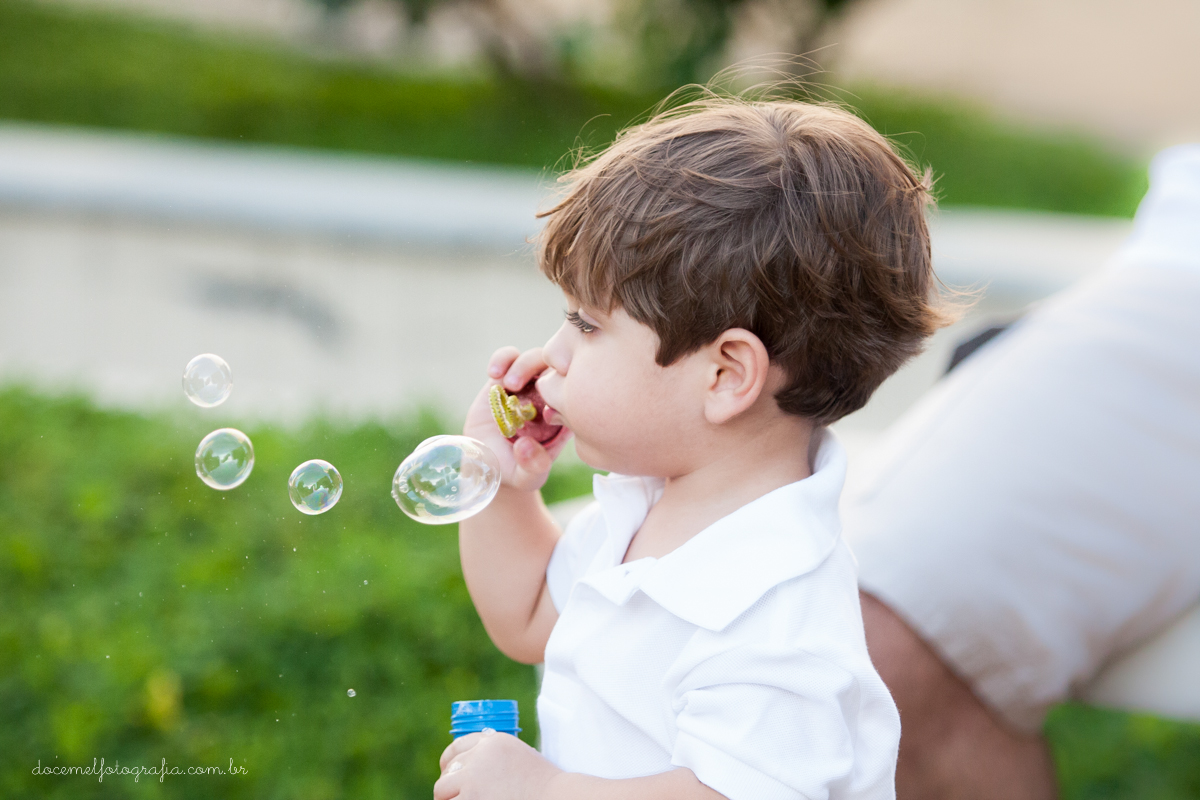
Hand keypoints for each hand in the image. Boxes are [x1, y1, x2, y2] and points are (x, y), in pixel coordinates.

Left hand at [434, 729, 561, 799]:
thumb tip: (464, 768)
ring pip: (442, 791)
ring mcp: (473, 778)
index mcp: (493, 742)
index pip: (456, 748)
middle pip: (447, 771)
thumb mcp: (519, 759)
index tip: (451, 776)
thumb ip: (493, 758)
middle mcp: (480, 755)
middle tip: (462, 798)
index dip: (450, 764)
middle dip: (451, 787)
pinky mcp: (469, 798)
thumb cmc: (541, 788)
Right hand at [463, 346, 571, 492]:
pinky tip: (494, 372)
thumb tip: (524, 446)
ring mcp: (528, 385)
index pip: (577, 389)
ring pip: (535, 358)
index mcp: (565, 413)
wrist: (492, 467)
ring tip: (506, 382)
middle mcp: (550, 395)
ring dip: (522, 364)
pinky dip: (503, 358)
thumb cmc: (518, 472)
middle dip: (541, 368)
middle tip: (517, 384)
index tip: (546, 405)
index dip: (565, 388)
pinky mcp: (505, 380)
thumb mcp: (527, 476)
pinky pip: (509, 358)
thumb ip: (532, 466)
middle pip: (558, 366)